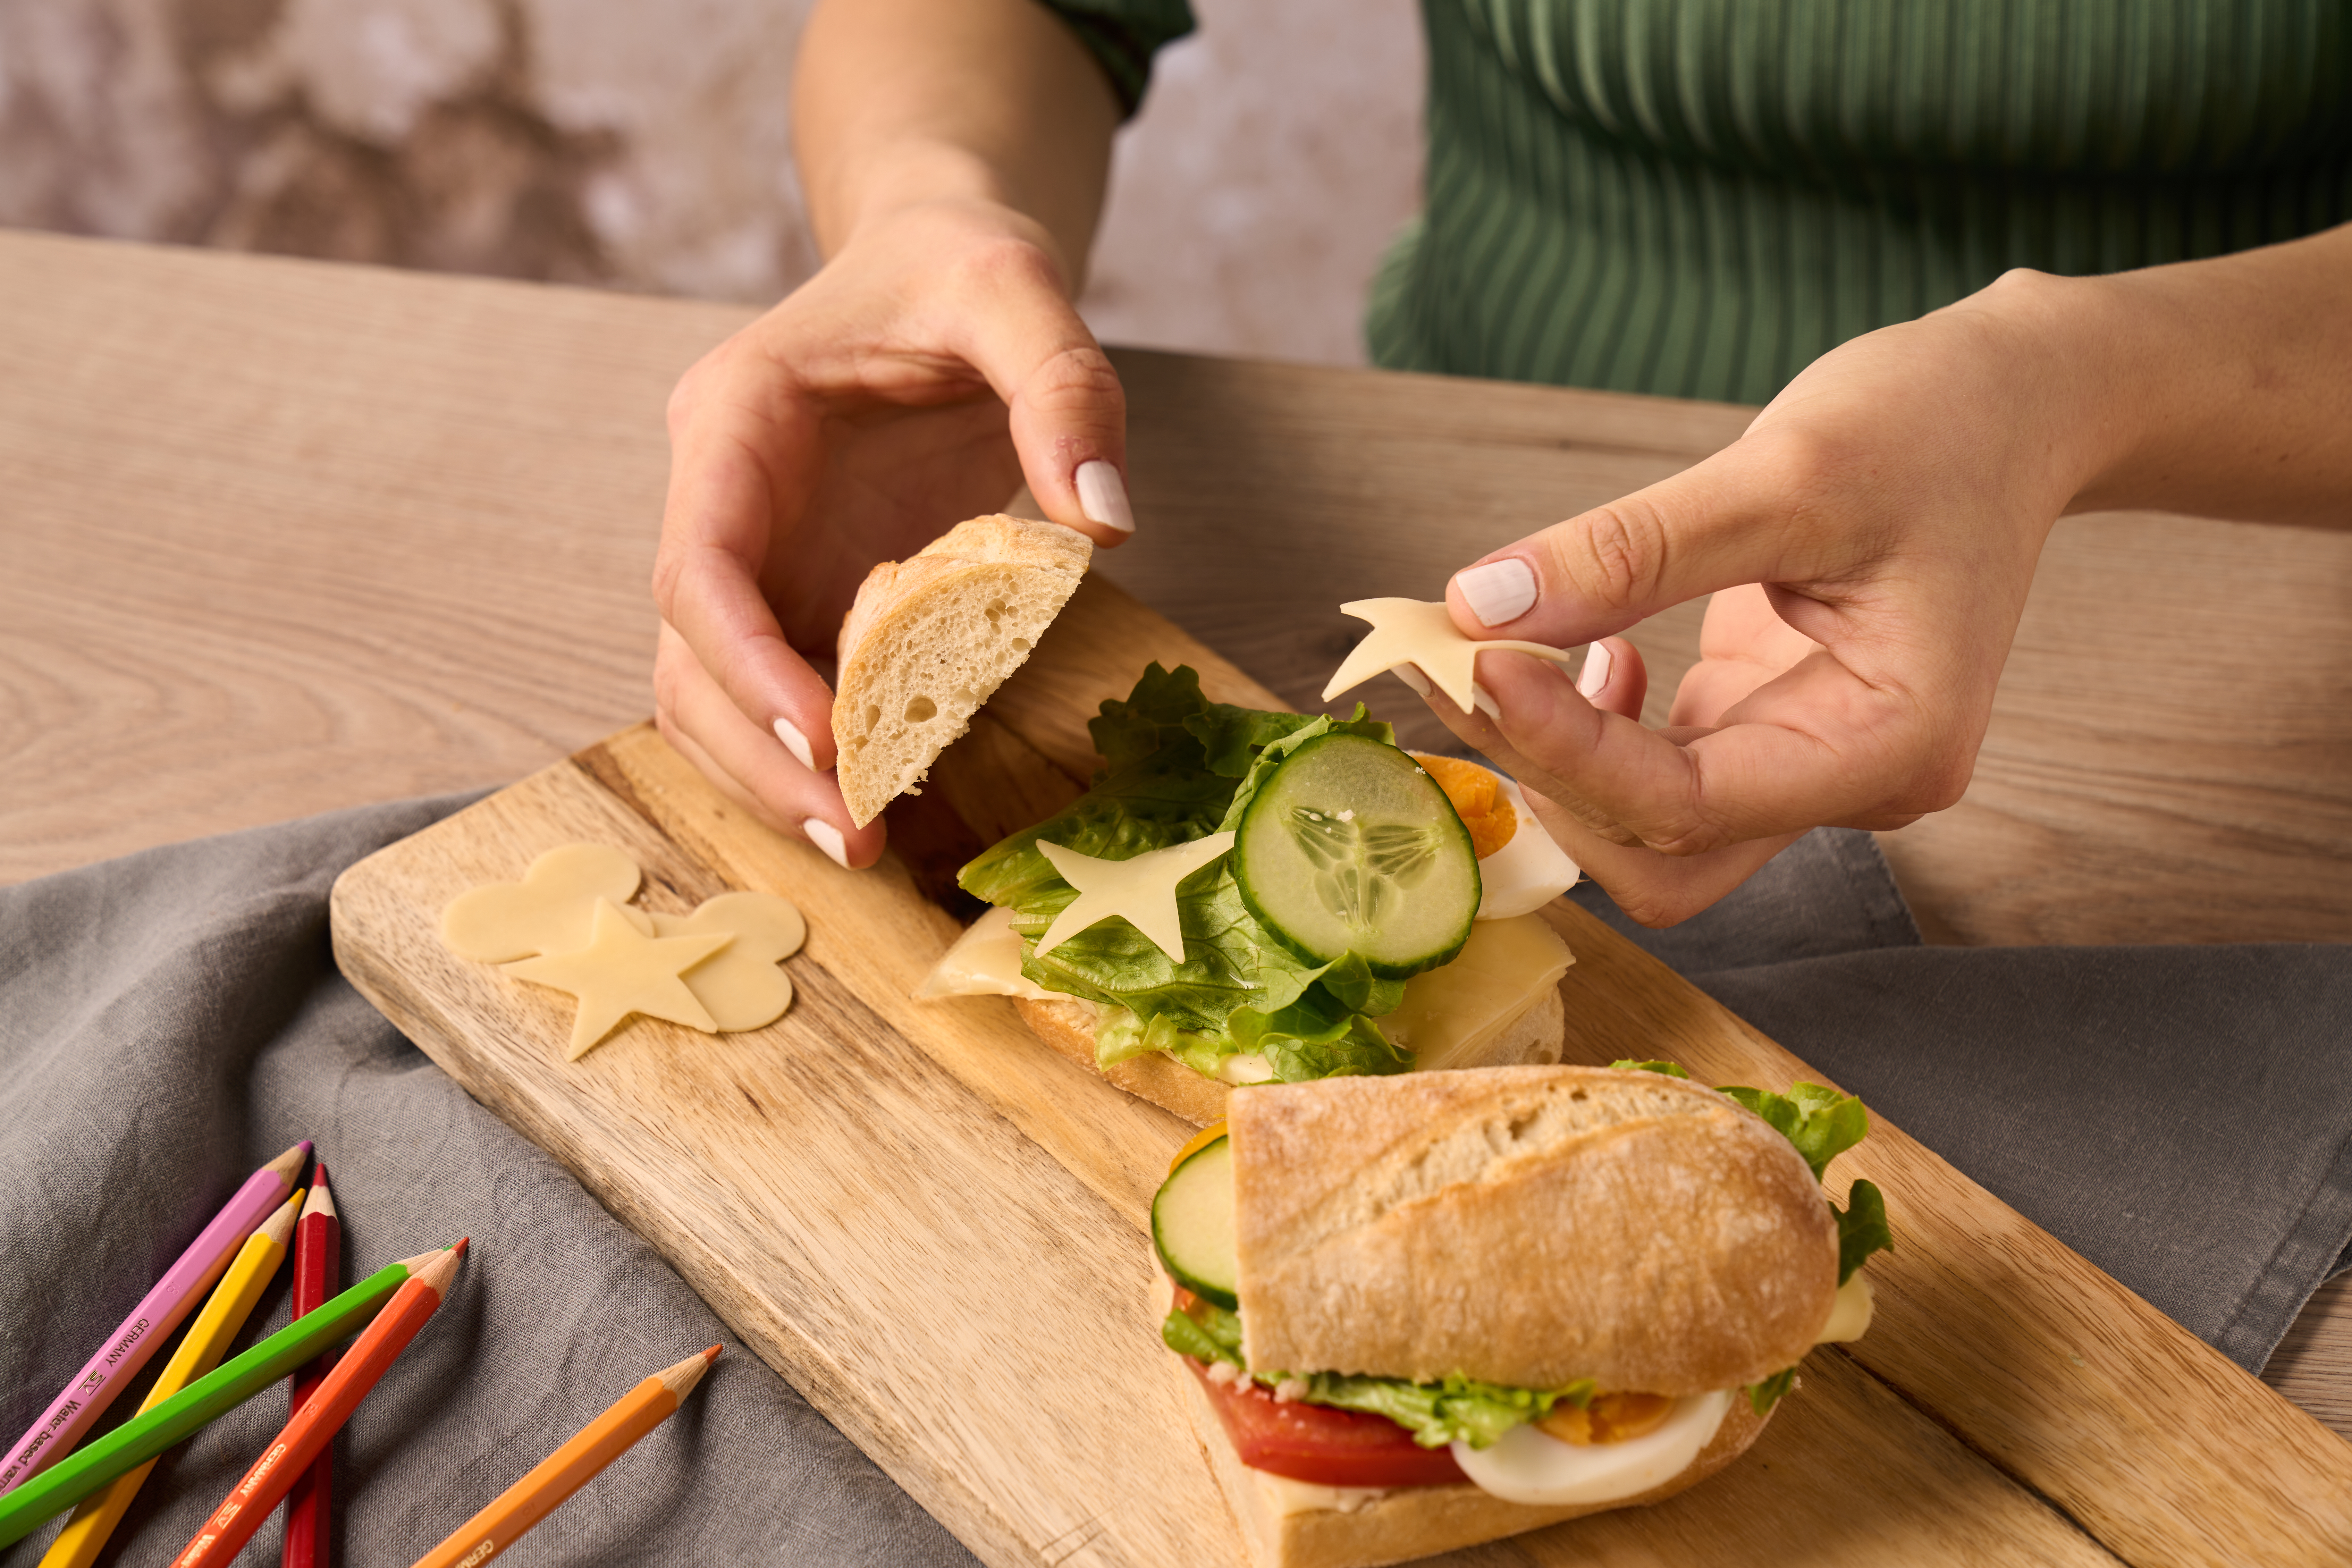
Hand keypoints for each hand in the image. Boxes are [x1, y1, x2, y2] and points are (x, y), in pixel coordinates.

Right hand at [652, 197, 1133, 866]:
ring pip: (717, 695)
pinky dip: (826, 757)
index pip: (698, 567)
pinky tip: (889, 805)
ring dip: (775, 777)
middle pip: (692, 656)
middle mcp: (724, 500)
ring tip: (864, 847)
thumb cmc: (963, 269)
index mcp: (736, 420)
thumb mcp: (1019, 289)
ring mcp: (760, 555)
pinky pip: (791, 693)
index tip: (823, 740)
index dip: (747, 666)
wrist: (946, 270)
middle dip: (757, 755)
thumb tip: (1102, 517)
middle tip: (853, 838)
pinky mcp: (809, 594)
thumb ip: (1065, 388)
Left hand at [1422, 272, 2103, 924]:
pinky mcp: (1763, 724)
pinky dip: (1581, 726)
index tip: (1470, 659)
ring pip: (1645, 821)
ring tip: (1484, 652)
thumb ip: (1632, 551)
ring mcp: (1806, 762)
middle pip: (1659, 847)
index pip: (1685, 803)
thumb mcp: (1785, 471)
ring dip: (1549, 756)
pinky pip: (1654, 771)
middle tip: (1451, 665)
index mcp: (1889, 746)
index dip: (1563, 748)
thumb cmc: (1935, 423)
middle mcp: (1853, 782)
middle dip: (1546, 775)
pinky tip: (1568, 649)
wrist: (2012, 403)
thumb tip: (1478, 604)